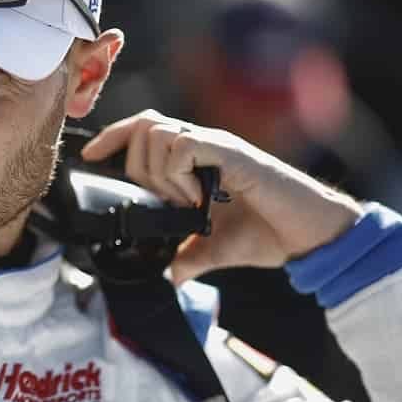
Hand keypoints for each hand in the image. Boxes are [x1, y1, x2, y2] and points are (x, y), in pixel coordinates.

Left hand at [81, 110, 362, 283]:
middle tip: (162, 202)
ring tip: (183, 203)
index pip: (144, 127)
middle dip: (136, 168)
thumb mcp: (218, 250)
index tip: (91, 157)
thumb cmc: (271, 233)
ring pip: (158, 133)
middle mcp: (204, 144)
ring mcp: (218, 146)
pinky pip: (184, 145)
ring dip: (159, 174)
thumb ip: (192, 257)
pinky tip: (196, 199)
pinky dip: (178, 174)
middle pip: (143, 127)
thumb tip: (172, 274)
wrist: (310, 236)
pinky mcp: (233, 153)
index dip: (114, 136)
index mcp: (196, 159)